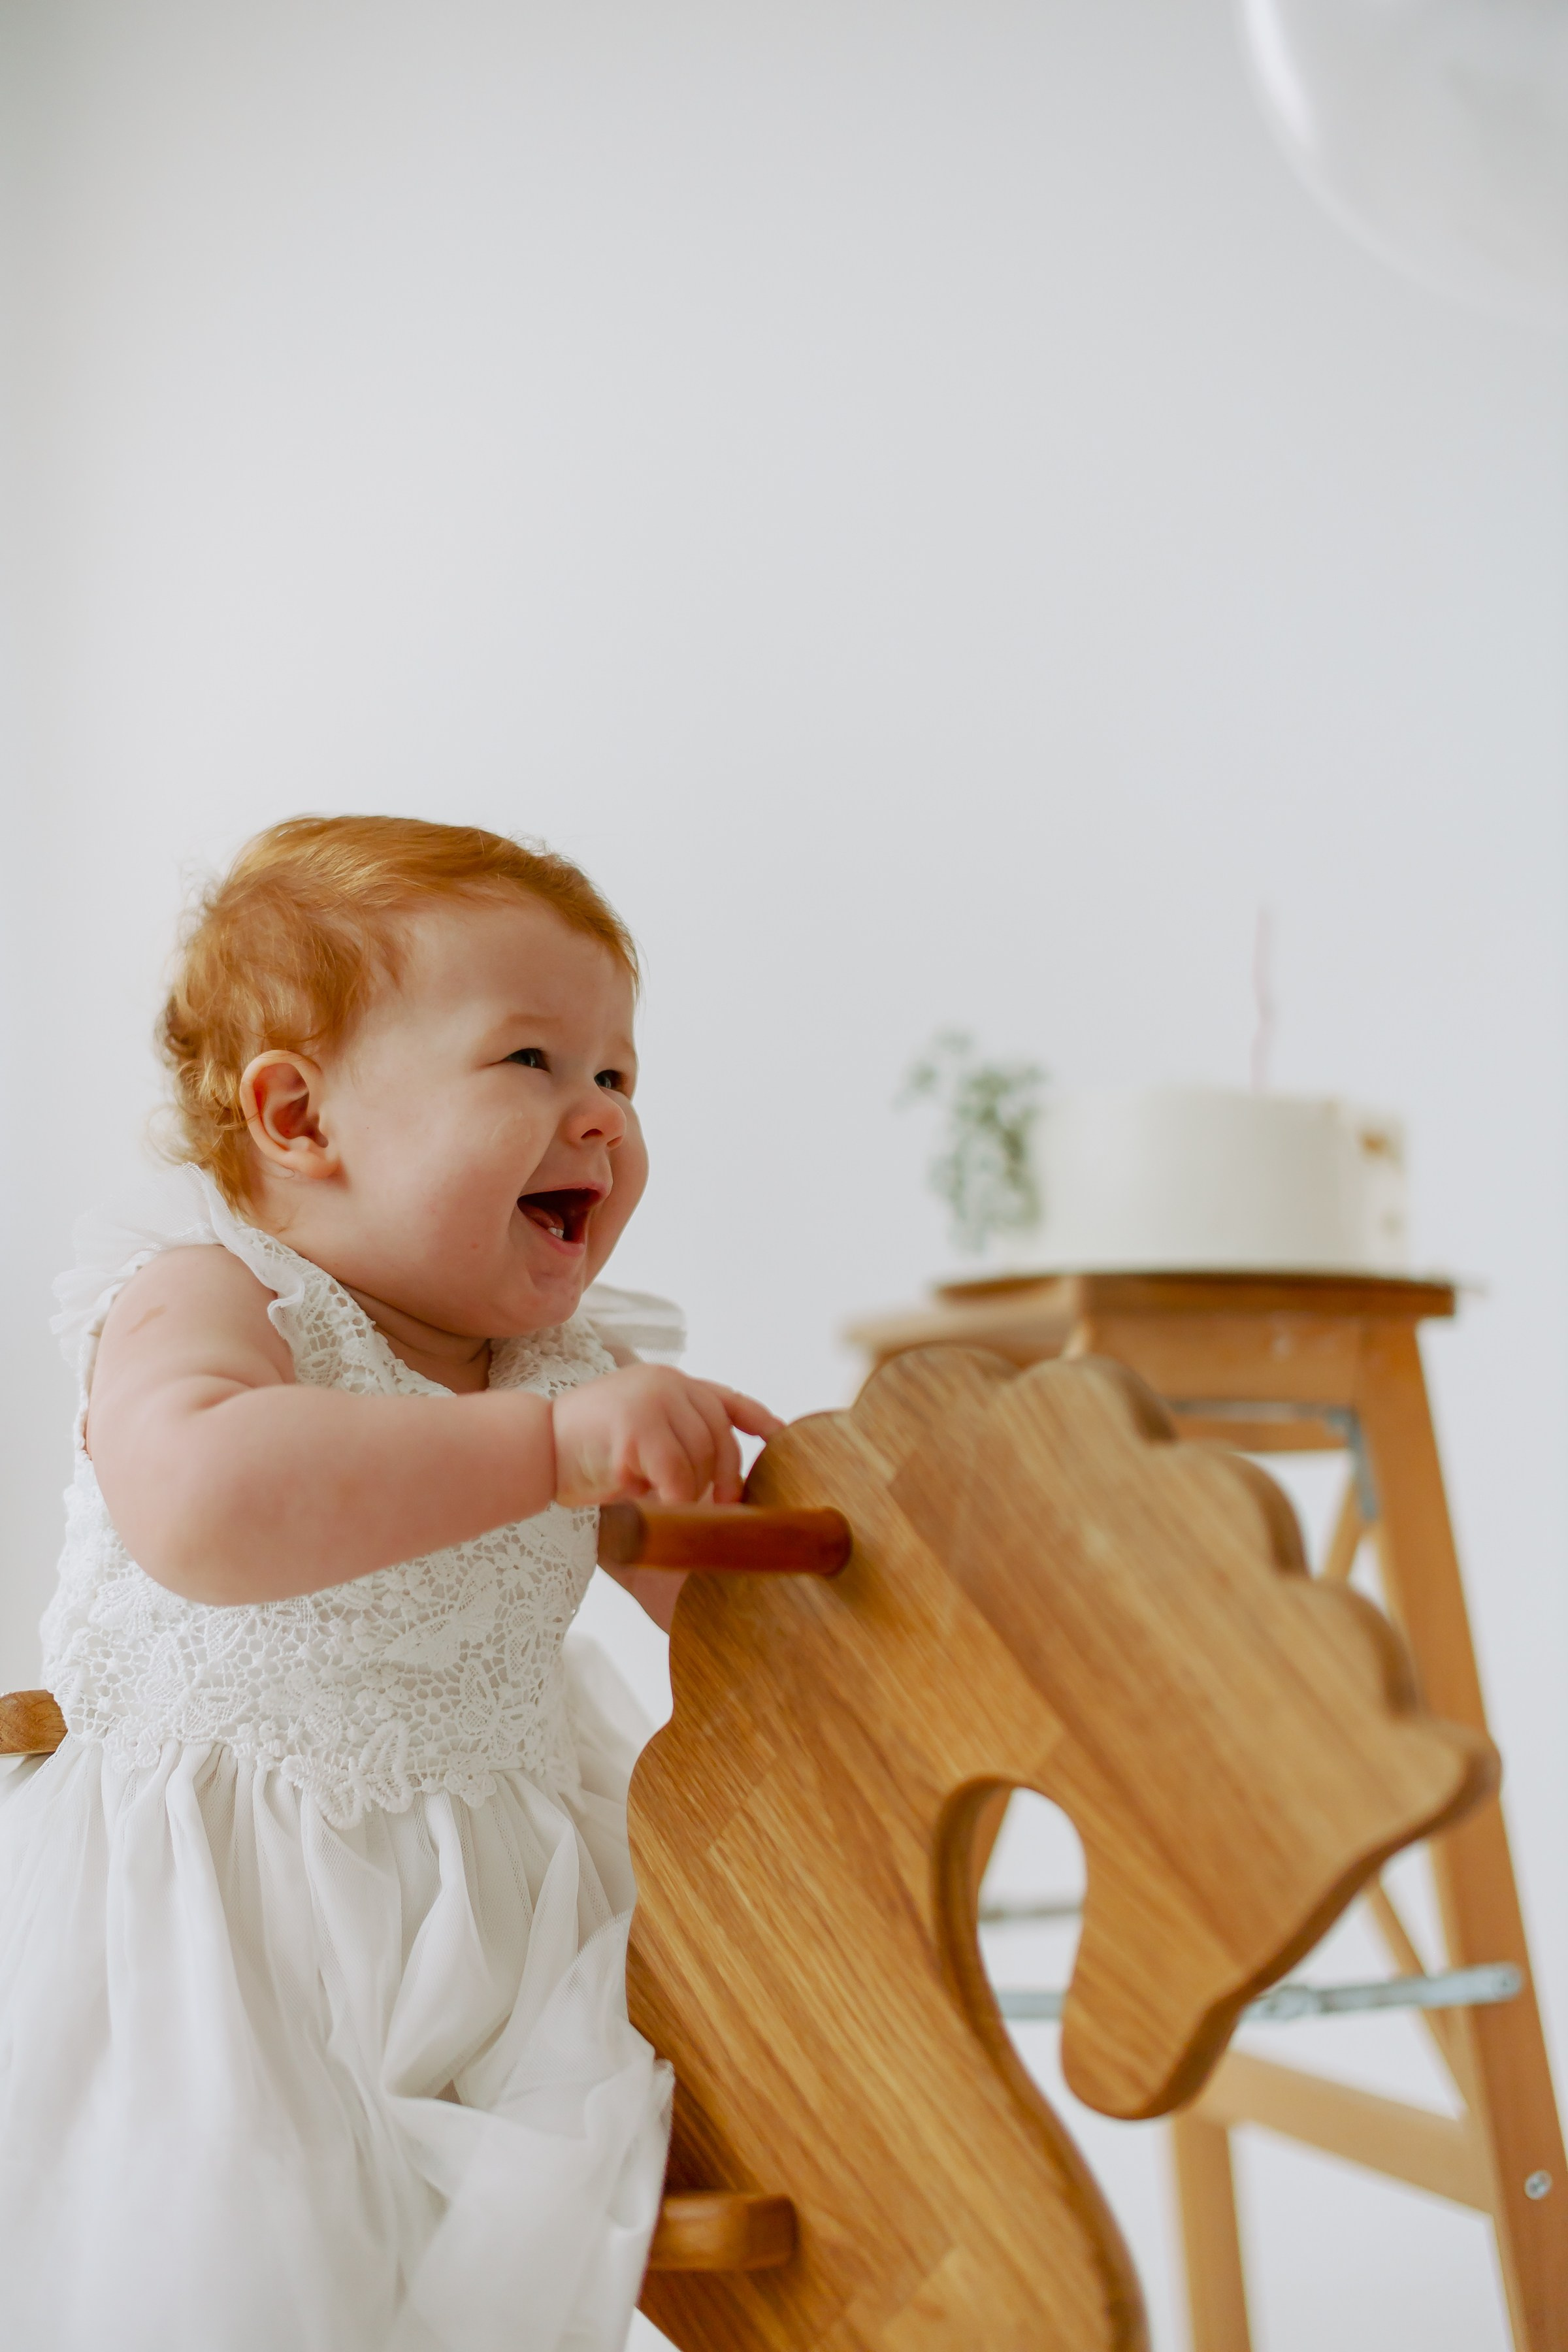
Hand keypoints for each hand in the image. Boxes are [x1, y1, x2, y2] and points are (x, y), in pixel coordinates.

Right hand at [550, 1365, 782, 1507]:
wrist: (530, 1448)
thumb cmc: (579, 1450)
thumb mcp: (635, 1431)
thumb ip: (674, 1437)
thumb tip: (721, 1478)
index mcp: (668, 1381)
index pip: (725, 1398)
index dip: (756, 1418)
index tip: (778, 1436)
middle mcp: (667, 1383)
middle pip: (719, 1437)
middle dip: (725, 1476)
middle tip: (722, 1507)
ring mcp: (654, 1402)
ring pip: (700, 1460)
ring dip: (686, 1491)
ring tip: (655, 1497)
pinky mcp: (641, 1430)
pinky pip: (677, 1478)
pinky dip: (670, 1499)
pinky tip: (646, 1500)